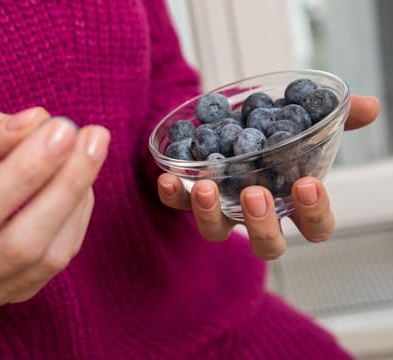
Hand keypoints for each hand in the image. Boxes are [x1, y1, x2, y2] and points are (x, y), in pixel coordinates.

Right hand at [0, 107, 109, 308]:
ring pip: (48, 257)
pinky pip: (61, 260)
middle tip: (94, 138)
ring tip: (91, 151)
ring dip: (78, 197)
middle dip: (64, 185)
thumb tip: (35, 121)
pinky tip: (82, 182)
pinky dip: (78, 216)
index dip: (23, 171)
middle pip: (18, 244)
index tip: (61, 129)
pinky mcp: (19, 294)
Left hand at [158, 95, 379, 259]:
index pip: (315, 226)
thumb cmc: (270, 129)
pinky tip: (166, 177)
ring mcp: (221, 208)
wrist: (225, 119)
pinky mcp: (188, 196)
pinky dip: (171, 194)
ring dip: (210, 213)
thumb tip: (369, 107)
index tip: (308, 186)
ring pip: (216, 232)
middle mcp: (256, 213)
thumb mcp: (302, 119)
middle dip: (262, 225)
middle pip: (267, 243)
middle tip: (256, 195)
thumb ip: (333, 118)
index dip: (314, 215)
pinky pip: (177, 204)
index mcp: (291, 201)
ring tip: (204, 186)